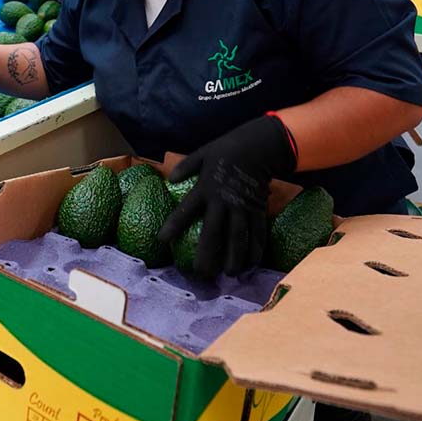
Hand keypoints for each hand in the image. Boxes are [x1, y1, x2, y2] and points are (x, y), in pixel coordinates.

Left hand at [157, 115, 297, 276]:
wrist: (259, 146)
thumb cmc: (227, 149)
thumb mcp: (203, 153)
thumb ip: (186, 166)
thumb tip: (169, 179)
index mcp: (205, 188)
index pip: (186, 210)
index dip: (173, 225)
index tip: (162, 240)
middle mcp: (223, 201)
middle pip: (214, 232)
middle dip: (207, 254)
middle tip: (201, 273)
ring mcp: (242, 206)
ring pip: (238, 237)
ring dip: (234, 257)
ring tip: (229, 274)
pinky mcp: (257, 208)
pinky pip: (258, 231)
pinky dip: (256, 248)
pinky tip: (252, 263)